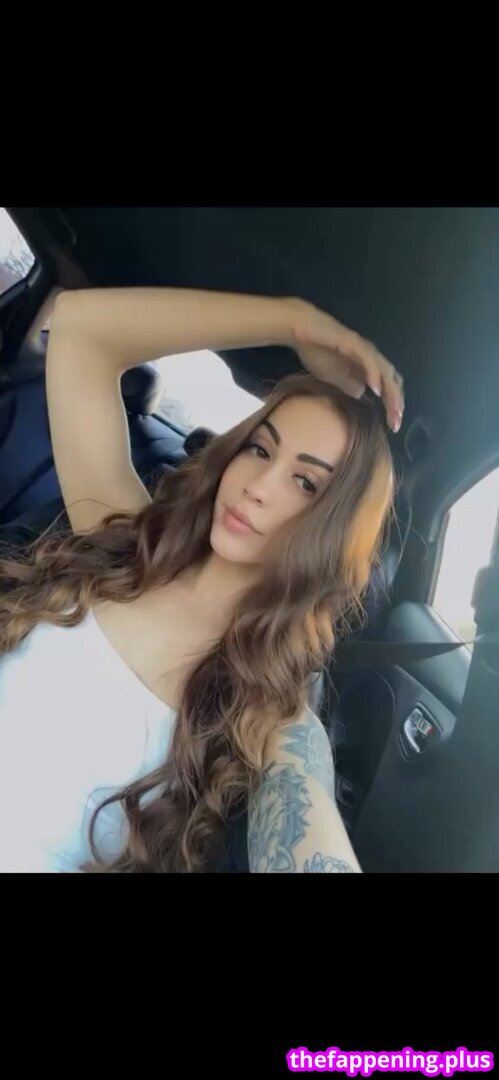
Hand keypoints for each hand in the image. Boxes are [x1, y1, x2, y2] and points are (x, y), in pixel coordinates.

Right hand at [289, 299, 403, 432]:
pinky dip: (375, 374)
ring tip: (393, 410)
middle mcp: (370, 357)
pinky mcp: (354, 342)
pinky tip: (376, 389)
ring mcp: (364, 349)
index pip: (386, 387)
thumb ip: (348, 385)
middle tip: (396, 423)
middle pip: (392, 381)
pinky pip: (369, 360)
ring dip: (391, 392)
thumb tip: (360, 395)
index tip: (393, 425)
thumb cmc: (316, 351)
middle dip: (396, 403)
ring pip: (385, 371)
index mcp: (366, 366)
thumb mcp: (333, 377)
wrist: (300, 331)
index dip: (392, 405)